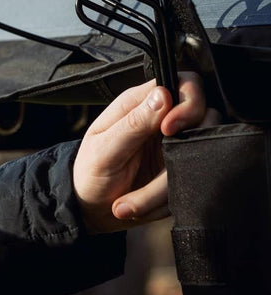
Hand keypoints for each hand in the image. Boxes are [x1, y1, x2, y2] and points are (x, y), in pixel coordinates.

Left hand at [73, 72, 219, 233]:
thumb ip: (133, 123)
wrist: (91, 210)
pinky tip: (141, 207)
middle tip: (156, 174)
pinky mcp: (183, 173)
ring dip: (163, 189)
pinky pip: (195, 182)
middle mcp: (163, 121)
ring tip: (131, 204)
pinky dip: (168, 201)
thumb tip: (164, 94)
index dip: (187, 102)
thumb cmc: (90, 173)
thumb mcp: (104, 150)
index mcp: (139, 104)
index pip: (183, 84)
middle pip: (205, 117)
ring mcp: (177, 147)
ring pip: (201, 156)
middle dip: (183, 151)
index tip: (169, 129)